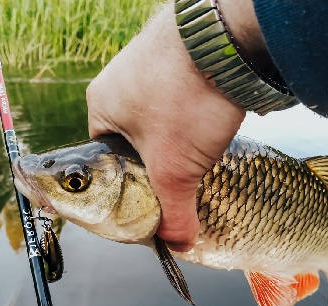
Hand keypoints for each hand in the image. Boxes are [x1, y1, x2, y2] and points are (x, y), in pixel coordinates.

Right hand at [86, 1, 262, 250]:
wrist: (225, 38)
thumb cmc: (183, 100)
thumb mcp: (173, 170)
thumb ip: (172, 214)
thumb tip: (177, 243)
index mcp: (101, 106)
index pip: (107, 161)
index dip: (129, 185)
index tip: (152, 195)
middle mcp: (120, 81)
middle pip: (136, 141)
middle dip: (158, 162)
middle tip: (183, 174)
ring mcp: (150, 64)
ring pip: (162, 118)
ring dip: (180, 138)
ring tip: (202, 146)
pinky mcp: (179, 57)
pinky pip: (181, 96)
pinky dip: (195, 114)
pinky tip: (212, 120)